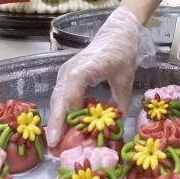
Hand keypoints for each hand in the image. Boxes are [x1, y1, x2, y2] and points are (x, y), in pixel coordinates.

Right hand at [46, 7, 154, 145]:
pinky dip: (60, 111)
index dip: (70, 110)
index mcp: (87, 66)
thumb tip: (116, 126)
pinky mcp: (66, 75)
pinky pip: (60, 95)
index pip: (73, 88)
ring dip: (55, 119)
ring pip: (57, 98)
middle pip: (59, 97)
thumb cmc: (122, 53)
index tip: (69, 131)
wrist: (117, 32)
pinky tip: (62, 127)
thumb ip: (121, 103)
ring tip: (54, 142)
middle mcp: (71, 69)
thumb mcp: (126, 79)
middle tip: (53, 145)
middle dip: (56, 122)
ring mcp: (66, 71)